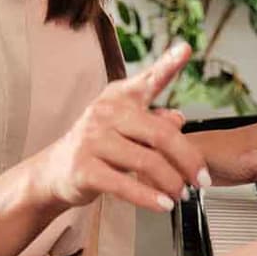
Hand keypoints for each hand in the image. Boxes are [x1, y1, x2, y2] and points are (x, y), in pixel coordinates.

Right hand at [24, 43, 210, 213]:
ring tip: (181, 194)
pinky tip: (162, 205)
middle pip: (160, 134)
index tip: (185, 50)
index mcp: (118, 98)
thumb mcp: (125, 129)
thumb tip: (179, 118)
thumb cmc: (97, 148)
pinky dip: (149, 198)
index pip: (148, 79)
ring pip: (147, 162)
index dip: (168, 64)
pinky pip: (125, 185)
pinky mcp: (84, 168)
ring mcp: (92, 140)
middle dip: (188, 160)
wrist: (54, 172)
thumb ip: (153, 122)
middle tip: (202, 179)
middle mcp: (105, 113)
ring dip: (171, 183)